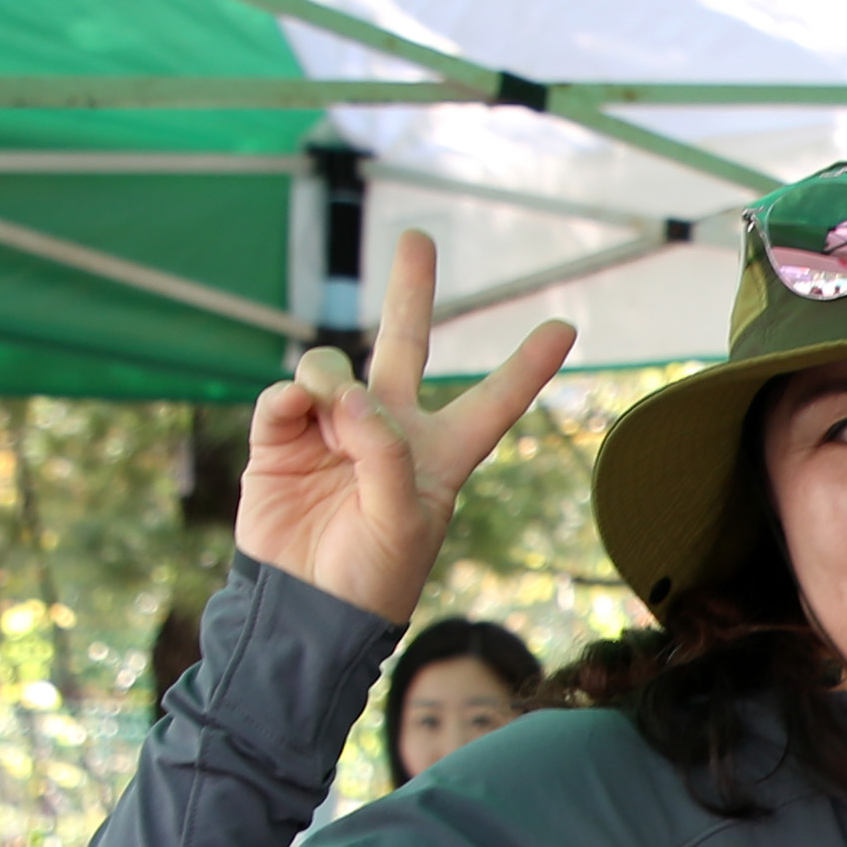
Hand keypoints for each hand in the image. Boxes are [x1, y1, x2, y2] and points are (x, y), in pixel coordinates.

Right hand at [237, 229, 575, 625]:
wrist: (306, 608)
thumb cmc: (372, 577)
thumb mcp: (402, 521)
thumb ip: (384, 452)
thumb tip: (347, 390)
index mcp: (440, 457)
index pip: (492, 404)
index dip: (526, 367)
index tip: (565, 325)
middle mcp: (388, 432)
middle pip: (404, 347)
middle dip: (409, 292)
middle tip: (419, 237)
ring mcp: (332, 429)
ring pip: (334, 370)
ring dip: (330, 383)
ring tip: (330, 420)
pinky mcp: (281, 437)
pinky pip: (284, 396)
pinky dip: (290, 400)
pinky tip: (297, 419)